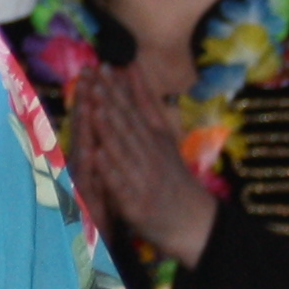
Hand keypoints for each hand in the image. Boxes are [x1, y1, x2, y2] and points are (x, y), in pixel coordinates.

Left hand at [74, 65, 217, 268]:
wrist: (194, 222)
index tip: (103, 68)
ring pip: (124, 152)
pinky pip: (122, 185)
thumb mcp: (164, 135)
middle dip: (110, 103)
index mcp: (156, 139)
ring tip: (95, 109)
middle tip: (94, 81)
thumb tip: (131, 66)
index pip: (135, 111)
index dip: (118, 89)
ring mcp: (144, 179)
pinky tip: (98, 156)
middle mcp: (151, 155)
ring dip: (109, 131)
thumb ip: (145, 102)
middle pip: (129, 127)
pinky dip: (110, 170)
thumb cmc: (172, 176)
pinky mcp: (137, 203)